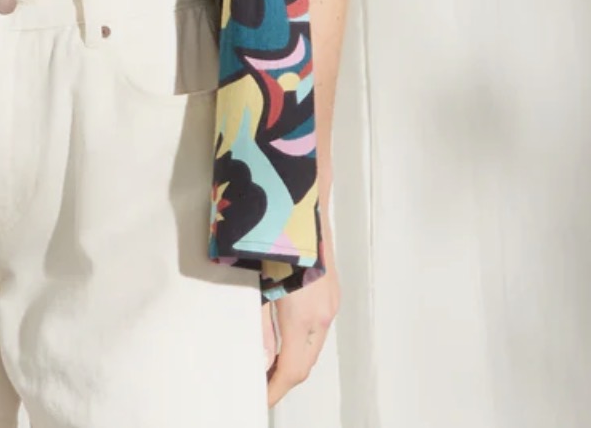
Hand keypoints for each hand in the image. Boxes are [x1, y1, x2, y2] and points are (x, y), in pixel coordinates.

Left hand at [264, 203, 340, 405]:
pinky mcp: (331, 287)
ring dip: (293, 357)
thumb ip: (260, 322)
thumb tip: (260, 356)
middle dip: (284, 378)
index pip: (293, 369)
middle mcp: (324, 311)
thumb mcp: (259, 281)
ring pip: (313, 344)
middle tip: (260, 384)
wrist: (301, 194)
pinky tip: (283, 336)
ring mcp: (331, 298)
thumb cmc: (274, 232)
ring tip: (267, 364)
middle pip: (306, 361)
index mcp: (306, 313)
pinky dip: (301, 339)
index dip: (275, 388)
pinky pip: (317, 326)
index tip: (259, 397)